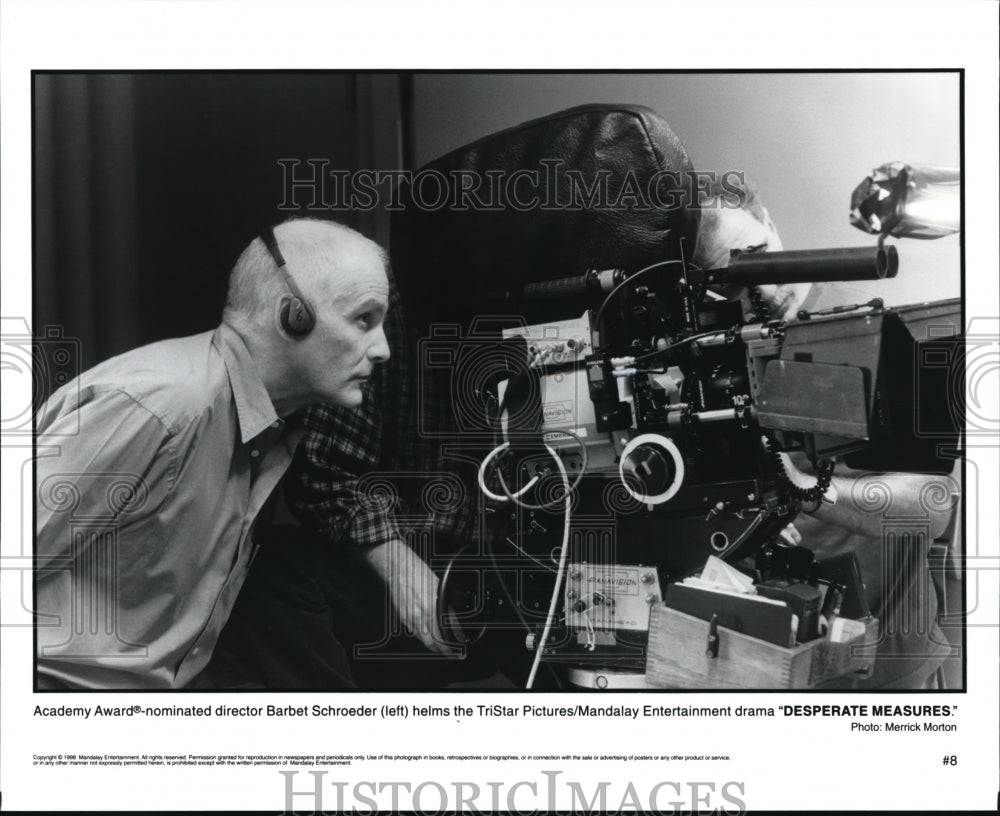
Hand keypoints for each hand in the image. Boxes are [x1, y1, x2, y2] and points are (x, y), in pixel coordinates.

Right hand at [363, 539, 454, 654]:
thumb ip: (447, 608)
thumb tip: (455, 624)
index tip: (460, 651)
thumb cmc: (419, 574)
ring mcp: (410, 618)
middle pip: (434, 643)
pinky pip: (416, 634)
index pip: (445, 634)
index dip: (453, 646)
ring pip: (424, 640)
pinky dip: (425, 639)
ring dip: (435, 647)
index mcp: (431, 607)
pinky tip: (431, 639)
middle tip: (454, 654)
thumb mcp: (440, 588)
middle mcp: (420, 615)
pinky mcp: (403, 618)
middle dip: (445, 651)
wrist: (399, 569)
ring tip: (445, 649)